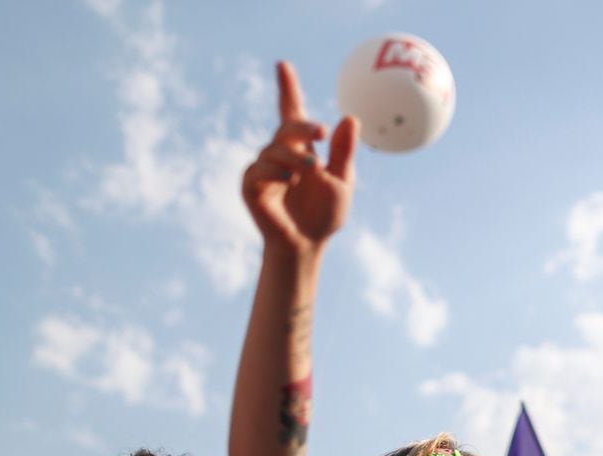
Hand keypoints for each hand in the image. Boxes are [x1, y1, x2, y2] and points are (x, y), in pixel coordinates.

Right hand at [241, 62, 357, 252]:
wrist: (307, 243)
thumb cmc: (325, 213)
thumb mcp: (342, 182)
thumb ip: (344, 153)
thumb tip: (351, 118)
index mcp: (302, 148)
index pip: (291, 112)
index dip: (287, 88)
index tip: (283, 65)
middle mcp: (280, 153)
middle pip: (287, 128)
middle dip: (304, 127)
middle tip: (323, 133)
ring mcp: (263, 168)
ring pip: (275, 149)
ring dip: (295, 157)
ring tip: (313, 169)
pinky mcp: (251, 185)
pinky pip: (259, 169)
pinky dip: (275, 172)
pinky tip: (288, 180)